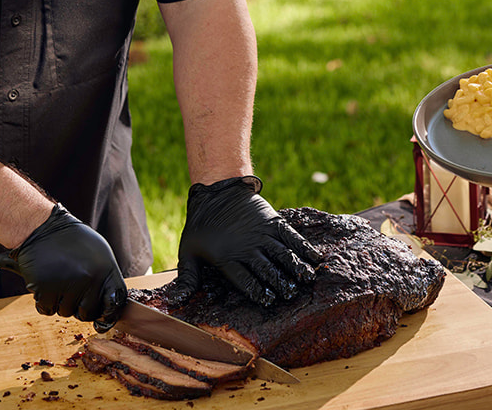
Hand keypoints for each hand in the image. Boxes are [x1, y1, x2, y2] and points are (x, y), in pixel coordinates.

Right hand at [0, 204, 127, 323]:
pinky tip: (44, 283)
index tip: (102, 319)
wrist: (41, 228)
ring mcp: (68, 284)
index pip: (115, 301)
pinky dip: (43, 302)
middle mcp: (90, 278)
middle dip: (78, 308)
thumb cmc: (70, 240)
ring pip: (66, 312)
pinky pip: (47, 310)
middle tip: (69, 289)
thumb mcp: (97, 252)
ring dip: (59, 302)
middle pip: (88, 312)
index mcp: (106, 268)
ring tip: (56, 279)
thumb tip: (109, 305)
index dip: (109, 313)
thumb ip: (105, 276)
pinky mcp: (46, 289)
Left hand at [168, 176, 321, 306]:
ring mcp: (261, 233)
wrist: (216, 190)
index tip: (269, 301)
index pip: (245, 280)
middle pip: (267, 269)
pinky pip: (291, 236)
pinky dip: (304, 247)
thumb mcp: (188, 251)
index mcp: (227, 258)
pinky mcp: (273, 221)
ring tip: (307, 279)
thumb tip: (176, 302)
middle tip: (291, 295)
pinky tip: (315, 258)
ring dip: (295, 267)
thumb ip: (188, 278)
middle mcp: (247, 247)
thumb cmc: (201, 224)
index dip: (258, 291)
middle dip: (280, 283)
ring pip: (282, 253)